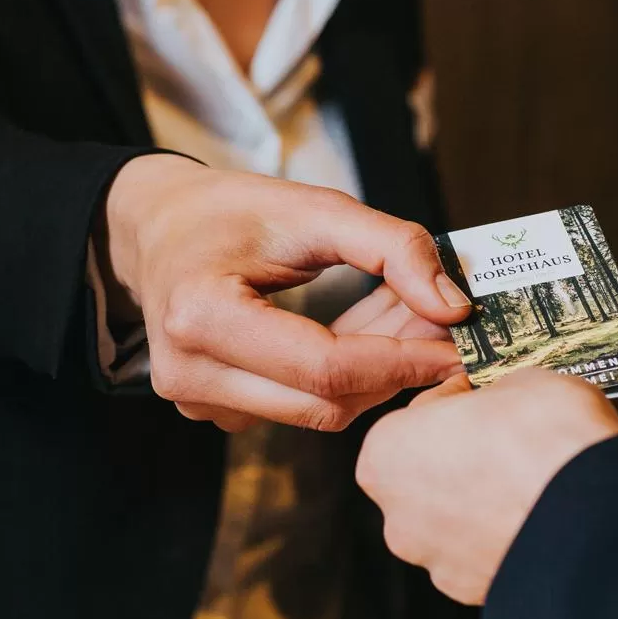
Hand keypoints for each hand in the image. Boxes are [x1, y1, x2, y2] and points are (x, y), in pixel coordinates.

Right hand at [103, 155, 471, 431]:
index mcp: (203, 316)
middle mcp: (191, 374)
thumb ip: (391, 248)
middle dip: (398, 367)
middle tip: (445, 324)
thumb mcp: (314, 207)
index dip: (401, 360)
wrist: (158, 228)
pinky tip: (369, 330)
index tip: (459, 342)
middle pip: (327, 403)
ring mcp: (198, 403)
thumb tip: (454, 307)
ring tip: (407, 313)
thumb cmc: (230, 211)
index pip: (325, 368)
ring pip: (319, 410)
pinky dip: (346, 374)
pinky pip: (299, 405)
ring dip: (376, 370)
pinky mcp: (215, 411)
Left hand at [356, 369, 617, 604]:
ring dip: (484, 501)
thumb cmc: (548, 444)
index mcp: (388, 451)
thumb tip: (506, 398)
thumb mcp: (522, 379)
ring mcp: (436, 559)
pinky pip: (482, 553)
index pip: (419, 414)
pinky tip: (536, 513)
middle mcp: (400, 514)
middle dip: (466, 457)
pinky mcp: (473, 590)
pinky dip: (504, 535)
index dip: (458, 402)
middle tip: (510, 439)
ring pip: (455, 519)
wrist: (595, 516)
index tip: (484, 398)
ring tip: (530, 479)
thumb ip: (495, 393)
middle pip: (430, 473)